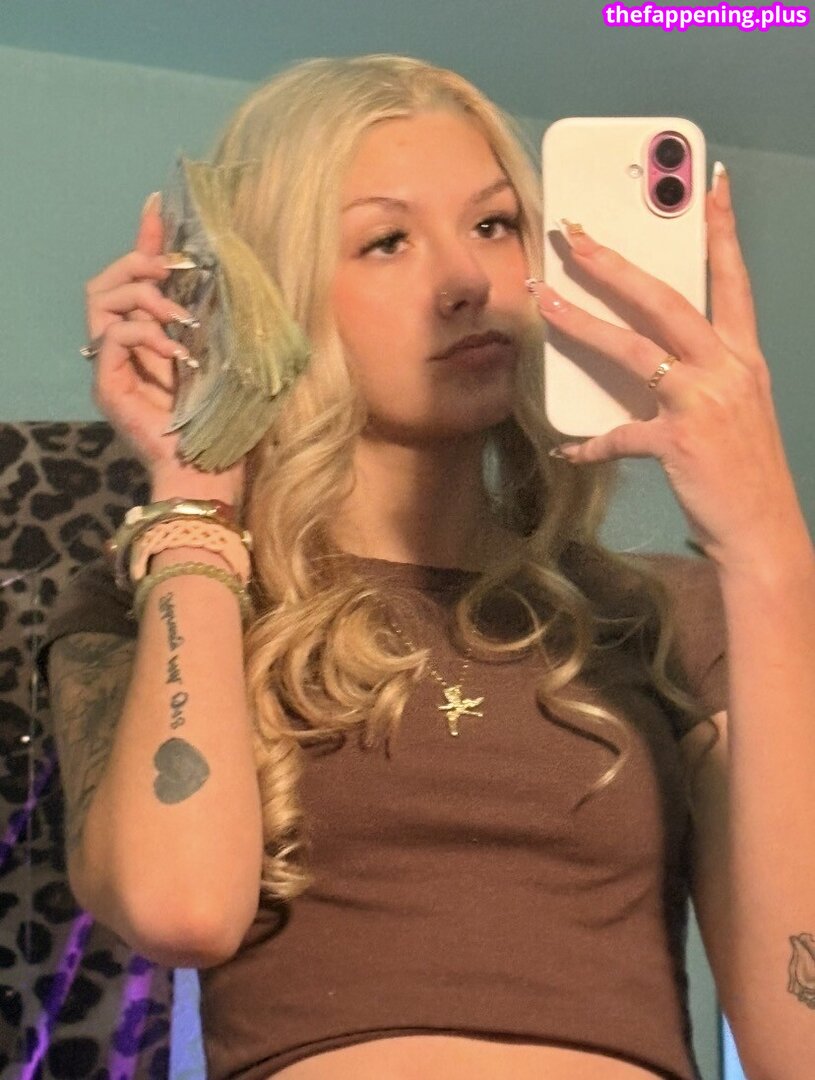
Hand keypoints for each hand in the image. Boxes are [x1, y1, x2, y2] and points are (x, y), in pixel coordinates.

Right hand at [84, 194, 244, 504]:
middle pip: (107, 281)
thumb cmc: (230, 422)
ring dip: (144, 296)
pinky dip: (145, 334)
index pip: (140, 277)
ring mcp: (112, 366)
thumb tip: (245, 270)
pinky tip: (177, 353)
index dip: (148, 238)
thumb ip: (227, 317)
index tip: (161, 205)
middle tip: (176, 272)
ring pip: (100, 300)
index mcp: (155, 337)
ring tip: (181, 318)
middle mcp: (127, 348)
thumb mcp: (234, 355)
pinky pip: (111, 336)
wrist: (213, 473)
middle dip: (140, 263)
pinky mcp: (106, 386)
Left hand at [529, 166, 806, 568]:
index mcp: (744, 358)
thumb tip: (652, 367)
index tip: (709, 185)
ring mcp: (703, 403)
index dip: (721, 231)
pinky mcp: (678, 441)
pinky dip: (590, 443)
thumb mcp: (735, 411)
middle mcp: (728, 370)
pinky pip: (618, 435)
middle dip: (617, 263)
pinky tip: (568, 447)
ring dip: (582, 323)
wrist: (762, 530)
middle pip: (667, 299)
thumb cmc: (743, 471)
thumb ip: (699, 378)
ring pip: (633, 348)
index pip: (732, 280)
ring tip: (545, 302)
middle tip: (577, 235)